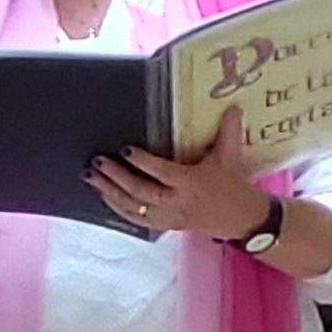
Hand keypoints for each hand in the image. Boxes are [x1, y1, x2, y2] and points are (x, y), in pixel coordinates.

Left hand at [95, 104, 277, 238]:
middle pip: (141, 191)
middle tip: (99, 162)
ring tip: (91, 176)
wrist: (239, 218)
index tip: (125, 150)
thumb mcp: (230, 157)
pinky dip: (116, 207)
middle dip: (117, 177)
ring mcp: (167, 215)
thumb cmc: (231, 185)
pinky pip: (135, 219)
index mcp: (191, 183)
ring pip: (133, 206)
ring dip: (109, 192)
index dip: (142, 162)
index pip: (162, 172)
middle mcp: (176, 201)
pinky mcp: (163, 224)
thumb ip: (228, 131)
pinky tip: (102, 194)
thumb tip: (232, 107)